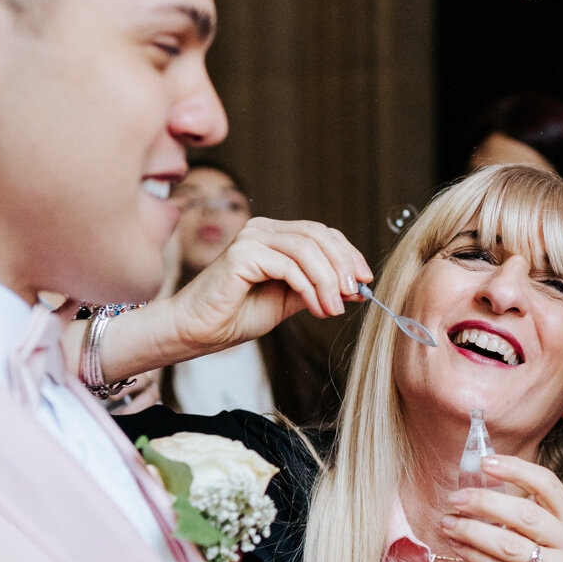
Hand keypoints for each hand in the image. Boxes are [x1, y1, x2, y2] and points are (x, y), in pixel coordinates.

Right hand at [169, 217, 371, 353]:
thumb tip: (355, 287)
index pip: (321, 234)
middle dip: (343, 265)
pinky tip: (319, 308)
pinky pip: (289, 266)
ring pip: (307, 250)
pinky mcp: (242, 254)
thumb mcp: (289, 300)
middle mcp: (263, 230)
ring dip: (329, 281)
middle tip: (357, 292)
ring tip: (336, 308)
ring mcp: (251, 238)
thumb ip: (317, 288)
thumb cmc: (236, 315)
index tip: (365, 280)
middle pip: (318, 236)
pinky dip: (310, 287)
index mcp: (274, 235)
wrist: (197, 331)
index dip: (348, 254)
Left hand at [441, 455, 562, 561]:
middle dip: (484, 502)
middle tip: (455, 499)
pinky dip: (475, 556)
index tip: (485, 462)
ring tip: (448, 523)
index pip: (548, 485)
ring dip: (472, 531)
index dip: (517, 469)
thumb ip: (520, 516)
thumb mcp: (540, 543)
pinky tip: (458, 547)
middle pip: (526, 514)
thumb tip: (477, 482)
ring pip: (509, 544)